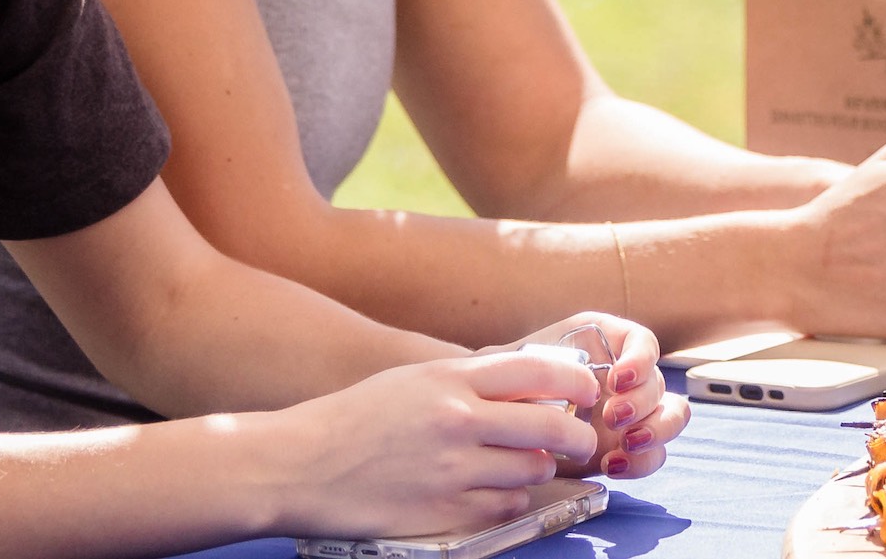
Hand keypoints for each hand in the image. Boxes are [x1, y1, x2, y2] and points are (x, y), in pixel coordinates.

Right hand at [275, 350, 601, 538]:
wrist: (299, 466)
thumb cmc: (356, 418)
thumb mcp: (415, 380)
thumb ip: (472, 380)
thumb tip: (533, 384)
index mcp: (450, 380)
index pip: (539, 371)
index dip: (575, 382)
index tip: (586, 393)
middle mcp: (458, 422)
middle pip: (550, 427)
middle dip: (577, 436)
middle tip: (580, 441)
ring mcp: (451, 471)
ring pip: (532, 471)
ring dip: (539, 470)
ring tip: (526, 466)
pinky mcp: (443, 514)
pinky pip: (504, 508)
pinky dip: (510, 501)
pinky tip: (495, 492)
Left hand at [506, 312, 690, 480]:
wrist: (504, 423)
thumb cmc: (507, 385)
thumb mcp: (512, 364)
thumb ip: (519, 359)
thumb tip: (507, 363)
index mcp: (606, 345)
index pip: (642, 343)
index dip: (640, 359)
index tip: (619, 378)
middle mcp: (626, 377)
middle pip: (658, 382)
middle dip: (642, 401)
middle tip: (612, 417)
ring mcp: (632, 413)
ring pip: (671, 416)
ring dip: (657, 430)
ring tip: (626, 444)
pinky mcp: (628, 448)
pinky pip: (653, 454)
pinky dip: (642, 462)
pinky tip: (614, 467)